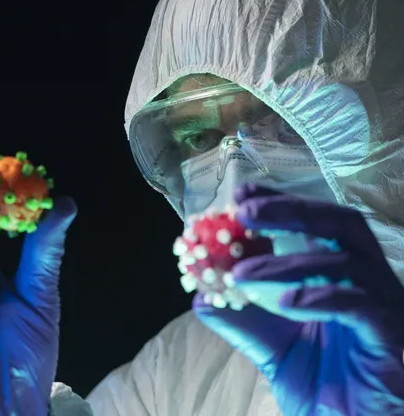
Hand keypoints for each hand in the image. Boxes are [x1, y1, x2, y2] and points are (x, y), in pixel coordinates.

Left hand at [194, 184, 403, 414]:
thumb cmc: (326, 391)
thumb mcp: (273, 349)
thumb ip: (242, 322)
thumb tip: (201, 297)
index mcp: (344, 277)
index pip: (317, 223)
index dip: (281, 203)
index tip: (240, 194)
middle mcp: (369, 283)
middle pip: (339, 224)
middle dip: (290, 210)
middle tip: (243, 210)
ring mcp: (385, 307)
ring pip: (343, 261)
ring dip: (286, 263)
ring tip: (241, 274)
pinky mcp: (392, 337)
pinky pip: (361, 304)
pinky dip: (320, 296)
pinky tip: (287, 303)